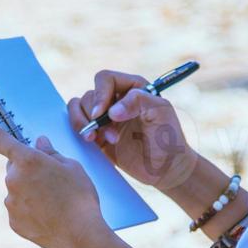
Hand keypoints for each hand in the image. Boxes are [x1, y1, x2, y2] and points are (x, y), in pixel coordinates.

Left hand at [0, 127, 106, 247]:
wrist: (80, 235)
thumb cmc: (79, 197)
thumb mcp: (72, 167)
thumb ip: (51, 153)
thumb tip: (39, 143)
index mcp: (27, 160)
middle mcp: (13, 179)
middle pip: (13, 167)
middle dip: (26, 169)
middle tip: (48, 178)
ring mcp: (11, 202)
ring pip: (16, 190)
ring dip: (28, 190)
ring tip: (53, 201)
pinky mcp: (13, 221)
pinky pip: (18, 209)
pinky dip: (29, 209)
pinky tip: (48, 215)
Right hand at [68, 70, 199, 190]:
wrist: (165, 168)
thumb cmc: (168, 139)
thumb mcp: (161, 114)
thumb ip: (139, 101)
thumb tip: (112, 110)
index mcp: (133, 88)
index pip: (105, 79)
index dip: (100, 94)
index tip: (101, 113)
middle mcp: (117, 99)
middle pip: (90, 95)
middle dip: (94, 115)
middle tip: (110, 135)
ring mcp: (106, 117)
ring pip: (79, 108)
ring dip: (84, 123)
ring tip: (98, 139)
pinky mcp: (98, 134)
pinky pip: (78, 125)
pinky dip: (79, 131)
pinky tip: (93, 143)